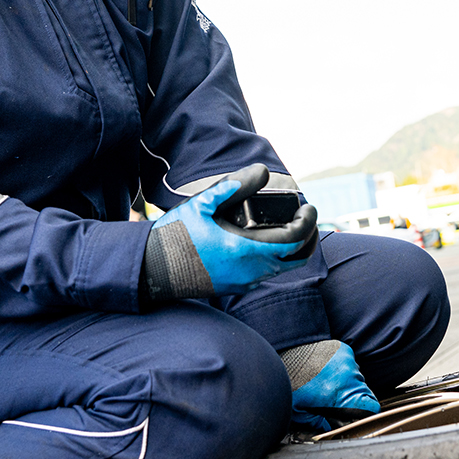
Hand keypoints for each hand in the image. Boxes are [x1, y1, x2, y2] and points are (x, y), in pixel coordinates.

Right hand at [142, 164, 316, 298]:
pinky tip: (266, 240)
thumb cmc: (173, 235)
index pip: (294, 241)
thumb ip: (233, 186)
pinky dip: (275, 258)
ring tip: (289, 225)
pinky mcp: (234, 287)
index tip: (308, 208)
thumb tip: (262, 171)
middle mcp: (248, 271)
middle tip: (306, 218)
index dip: (308, 223)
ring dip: (292, 249)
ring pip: (282, 269)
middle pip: (296, 259)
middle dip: (308, 238)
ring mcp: (242, 282)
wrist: (150, 269)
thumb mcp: (201, 204)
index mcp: (243, 250)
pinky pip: (265, 274)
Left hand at [282, 340, 379, 430]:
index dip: (366, 412)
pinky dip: (342, 368)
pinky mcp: (345, 350)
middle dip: (351, 397)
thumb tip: (331, 430)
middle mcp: (347, 377)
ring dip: (347, 382)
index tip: (356, 413)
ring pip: (357, 378)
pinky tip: (327, 370)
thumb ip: (319, 423)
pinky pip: (351, 364)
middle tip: (332, 397)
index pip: (371, 406)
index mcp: (339, 395)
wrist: (285, 354)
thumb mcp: (300, 412)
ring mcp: (348, 361)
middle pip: (363, 392)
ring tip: (327, 382)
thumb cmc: (291, 384)